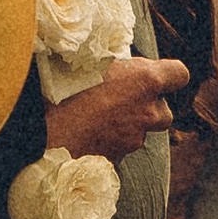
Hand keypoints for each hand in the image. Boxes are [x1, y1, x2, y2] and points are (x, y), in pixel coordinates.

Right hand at [46, 55, 187, 162]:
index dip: (169, 74)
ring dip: (125, 126)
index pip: (180, 74)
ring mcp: (133, 140)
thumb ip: (111, 63)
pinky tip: (84, 136)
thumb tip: (110, 57)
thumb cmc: (59, 89)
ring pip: (139, 133)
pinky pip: (118, 151)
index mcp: (145, 80)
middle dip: (147, 107)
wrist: (38, 133)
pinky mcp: (117, 161)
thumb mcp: (88, 61)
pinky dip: (107, 144)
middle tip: (119, 99)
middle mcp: (147, 113)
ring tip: (93, 118)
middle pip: (164, 112)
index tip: (153, 75)